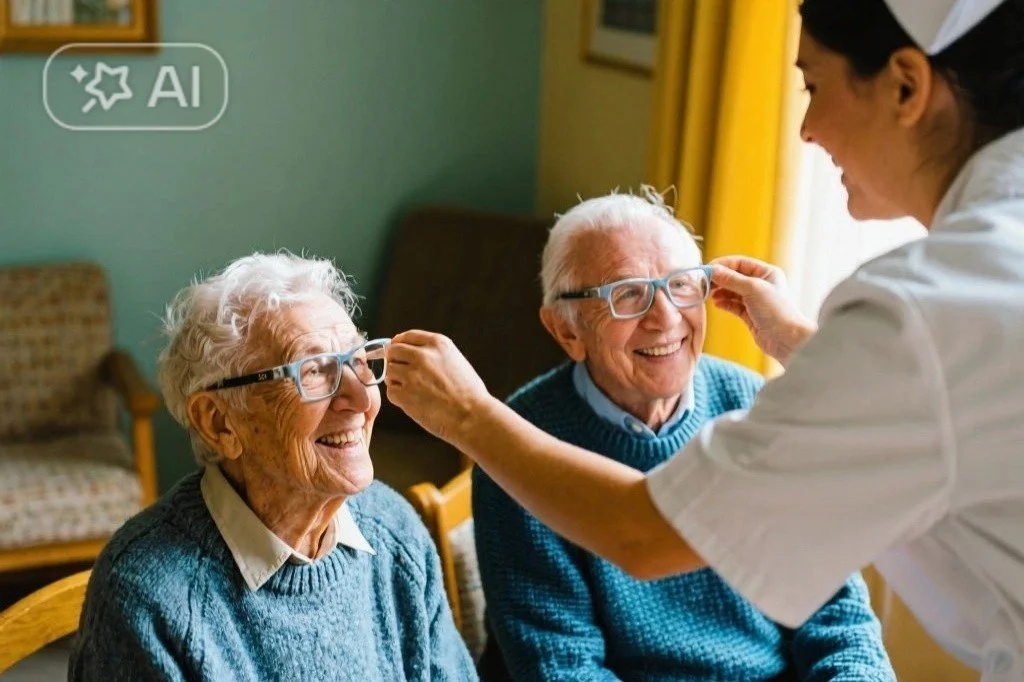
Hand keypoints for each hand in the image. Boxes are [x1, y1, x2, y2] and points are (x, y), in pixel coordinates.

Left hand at [384, 330, 495, 447]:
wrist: (472, 415)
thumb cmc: (469, 392)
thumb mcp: (456, 360)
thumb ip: (435, 353)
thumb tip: (410, 351)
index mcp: (438, 344)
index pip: (407, 336)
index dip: (399, 343)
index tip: (396, 350)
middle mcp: (423, 356)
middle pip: (393, 351)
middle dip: (394, 360)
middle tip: (400, 372)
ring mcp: (412, 375)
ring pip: (389, 371)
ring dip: (396, 379)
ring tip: (411, 389)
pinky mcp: (405, 395)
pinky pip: (391, 391)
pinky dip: (398, 397)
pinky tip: (413, 401)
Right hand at [708, 256, 816, 364]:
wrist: (787, 339)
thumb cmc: (776, 310)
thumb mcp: (753, 289)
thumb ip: (731, 279)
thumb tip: (712, 270)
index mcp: (767, 273)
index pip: (740, 263)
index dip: (723, 265)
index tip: (707, 270)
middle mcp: (761, 284)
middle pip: (734, 277)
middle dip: (719, 279)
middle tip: (704, 283)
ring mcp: (755, 300)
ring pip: (732, 291)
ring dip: (720, 292)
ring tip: (709, 295)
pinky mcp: (750, 315)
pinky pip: (733, 305)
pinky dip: (724, 303)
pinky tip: (716, 304)